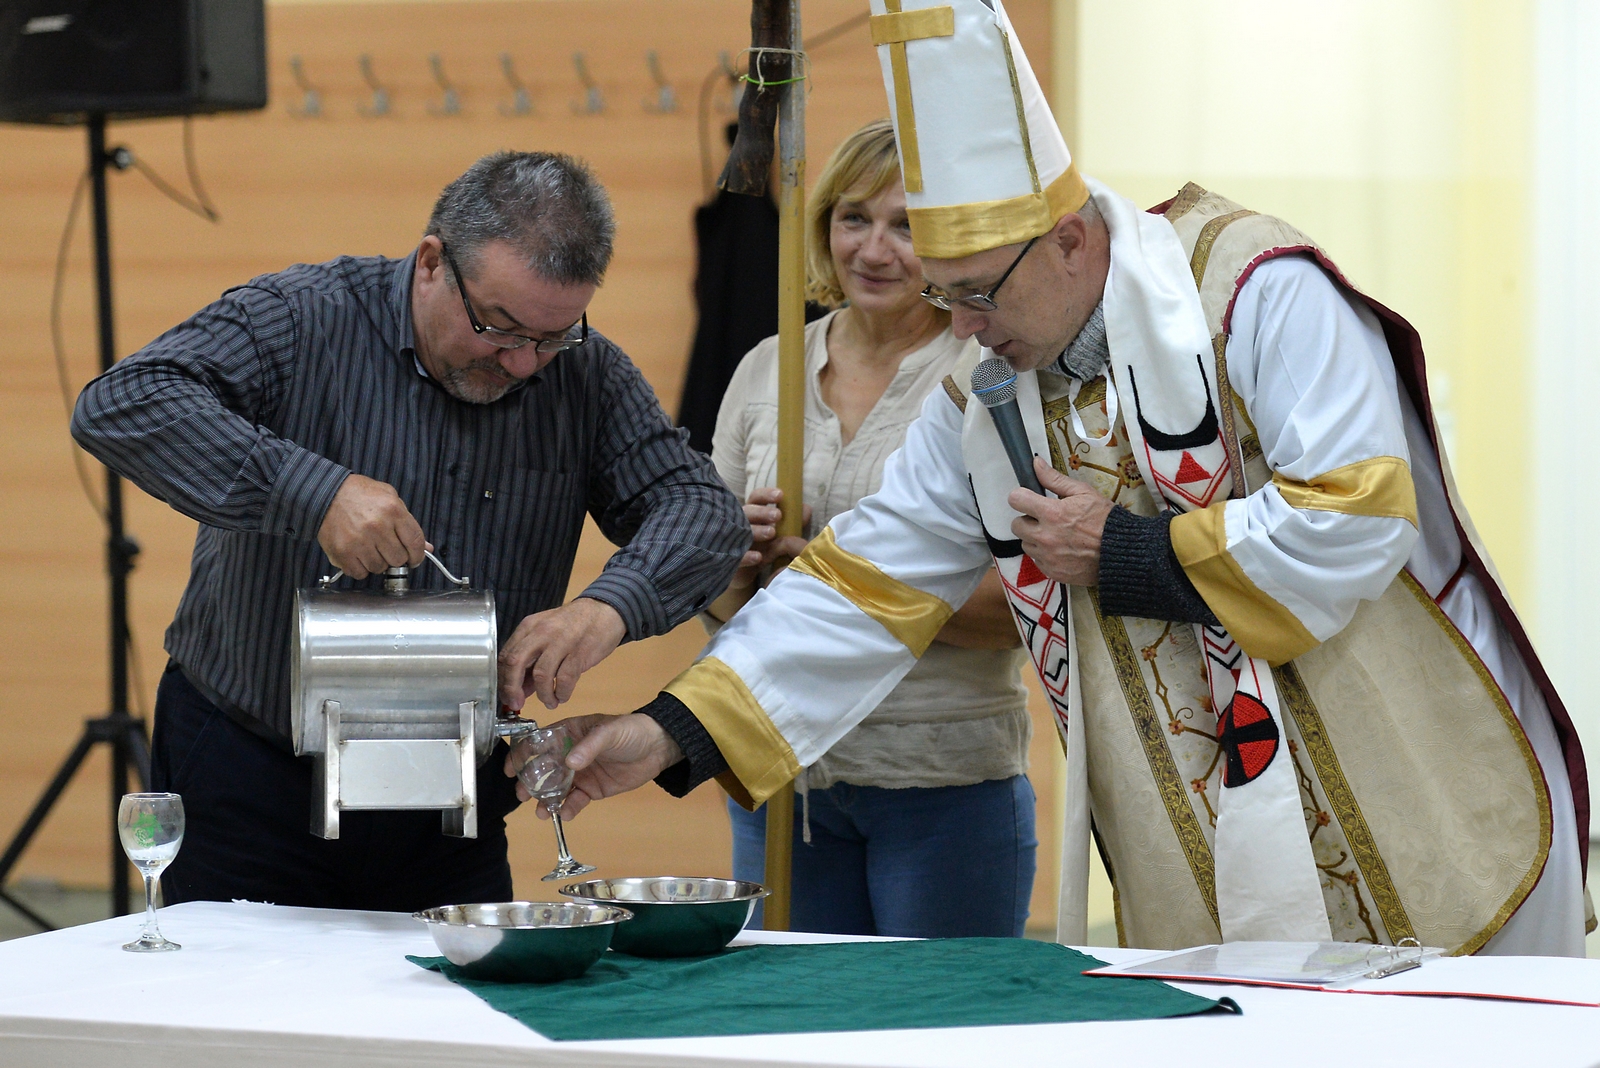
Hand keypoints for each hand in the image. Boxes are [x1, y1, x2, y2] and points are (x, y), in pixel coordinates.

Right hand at [317, 473, 427, 578]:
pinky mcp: (343, 553)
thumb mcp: (390, 498)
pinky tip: (358, 554)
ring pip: (380, 568)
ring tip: (370, 548)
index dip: (418, 555)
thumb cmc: (359, 494)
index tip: (414, 559)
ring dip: (378, 562)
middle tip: (388, 549)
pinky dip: (361, 568)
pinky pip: (360, 573)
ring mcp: (359, 541)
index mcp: (393, 511)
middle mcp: (377, 527)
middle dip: (396, 557)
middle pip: (399, 559)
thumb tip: (426, 547)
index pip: (415, 543)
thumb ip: (409, 522)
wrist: (326, 493)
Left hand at [498, 598, 626, 711]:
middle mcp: (541, 632)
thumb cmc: (573, 624)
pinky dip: (562, 693)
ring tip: (550, 702)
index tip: (507, 697)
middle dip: (512, 688)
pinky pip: (565, 679)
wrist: (604, 611)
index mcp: (529, 627)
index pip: (505, 656)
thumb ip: (531, 660)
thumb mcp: (547, 634)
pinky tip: (563, 696)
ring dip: (543, 695)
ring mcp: (561, 641)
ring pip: (541, 675)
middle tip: (517, 704)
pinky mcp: (580, 652)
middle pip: (515, 662)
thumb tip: (520, 689)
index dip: (503, 681)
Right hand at [504, 712, 682, 817]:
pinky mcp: (592, 789)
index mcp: (569, 732)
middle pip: (543, 769)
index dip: (522, 755)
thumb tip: (569, 763)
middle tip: (523, 795)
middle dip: (531, 783)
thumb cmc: (632, 731)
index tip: (512, 769)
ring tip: (541, 812)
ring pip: (556, 788)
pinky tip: (565, 814)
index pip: (539, 742)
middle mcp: (569, 754)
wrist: (658, 748)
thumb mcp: (610, 732)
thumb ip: (589, 746)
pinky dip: (568, 808)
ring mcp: (580, 773)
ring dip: (546, 800)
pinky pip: (575, 801)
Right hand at [707, 487, 811, 621]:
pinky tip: (759, 557)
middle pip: (747, 511)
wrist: (747, 573)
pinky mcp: (730, 559)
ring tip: (772, 533)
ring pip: (740, 531)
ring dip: (756, 531)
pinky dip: (746, 556)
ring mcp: (733, 540)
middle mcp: (740, 524)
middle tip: (778, 516)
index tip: (780, 495)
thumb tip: (806, 509)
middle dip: (762, 512)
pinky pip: (736, 556)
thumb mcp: (780, 534)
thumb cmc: (764, 547)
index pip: (756, 498)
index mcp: (752, 514)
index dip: (766, 495)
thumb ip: (793, 522)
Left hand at [1008, 456, 1113, 585]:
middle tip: (1045, 519)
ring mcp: (1047, 557)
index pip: (1016, 500)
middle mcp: (1045, 537)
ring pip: (1026, 544)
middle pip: (1016, 525)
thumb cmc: (1105, 520)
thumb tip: (1036, 464)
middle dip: (1028, 520)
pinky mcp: (1052, 572)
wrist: (1121, 552)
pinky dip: (1045, 555)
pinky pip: (1037, 560)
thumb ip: (1055, 479)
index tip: (1029, 499)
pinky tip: (1062, 549)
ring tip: (1056, 535)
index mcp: (1052, 513)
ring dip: (1036, 538)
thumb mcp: (1083, 493)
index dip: (1022, 497)